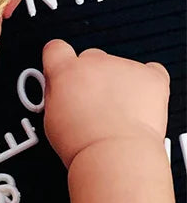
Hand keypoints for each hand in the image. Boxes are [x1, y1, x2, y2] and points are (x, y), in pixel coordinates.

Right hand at [42, 39, 169, 169]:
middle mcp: (95, 63)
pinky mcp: (150, 75)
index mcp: (66, 72)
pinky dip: (146, 85)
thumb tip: (61, 89)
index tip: (62, 70)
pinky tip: (138, 106)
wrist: (113, 153)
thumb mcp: (51, 119)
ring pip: (120, 68)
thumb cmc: (81, 143)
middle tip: (92, 104)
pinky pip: (150, 72)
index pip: (56, 49)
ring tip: (116, 115)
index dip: (59, 60)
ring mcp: (125, 67)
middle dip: (91, 77)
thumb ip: (56, 95)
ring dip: (118, 85)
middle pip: (91, 59)